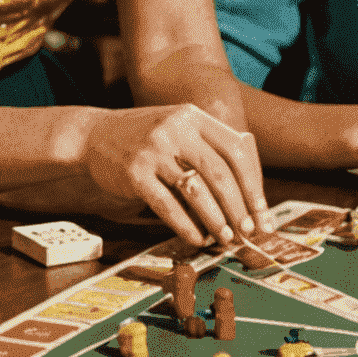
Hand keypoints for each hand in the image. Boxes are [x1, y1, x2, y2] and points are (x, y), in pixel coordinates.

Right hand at [80, 103, 269, 247]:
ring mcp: (155, 151)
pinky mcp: (134, 174)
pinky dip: (186, 226)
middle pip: (220, 172)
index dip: (253, 183)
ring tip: (226, 238)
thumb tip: (248, 188)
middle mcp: (178, 130)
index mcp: (195, 117)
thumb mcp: (181, 128)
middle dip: (239, 207)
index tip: (262, 211)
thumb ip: (210, 147)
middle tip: (248, 232)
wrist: (95, 135)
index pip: (236, 150)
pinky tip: (197, 239)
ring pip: (196, 190)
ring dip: (216, 219)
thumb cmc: (147, 138)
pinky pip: (167, 205)